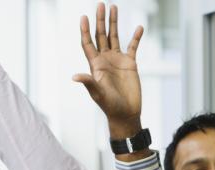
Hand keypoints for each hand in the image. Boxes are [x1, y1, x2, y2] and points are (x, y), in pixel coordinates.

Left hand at [75, 2, 143, 136]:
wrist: (126, 113)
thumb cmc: (109, 106)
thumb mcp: (98, 93)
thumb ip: (88, 82)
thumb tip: (75, 77)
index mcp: (96, 64)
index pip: (88, 43)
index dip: (85, 30)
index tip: (84, 17)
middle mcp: (105, 59)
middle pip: (101, 35)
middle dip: (100, 20)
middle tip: (101, 4)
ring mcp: (117, 60)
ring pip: (114, 37)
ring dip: (114, 23)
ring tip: (114, 7)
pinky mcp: (130, 63)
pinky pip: (133, 46)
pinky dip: (136, 37)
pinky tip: (139, 27)